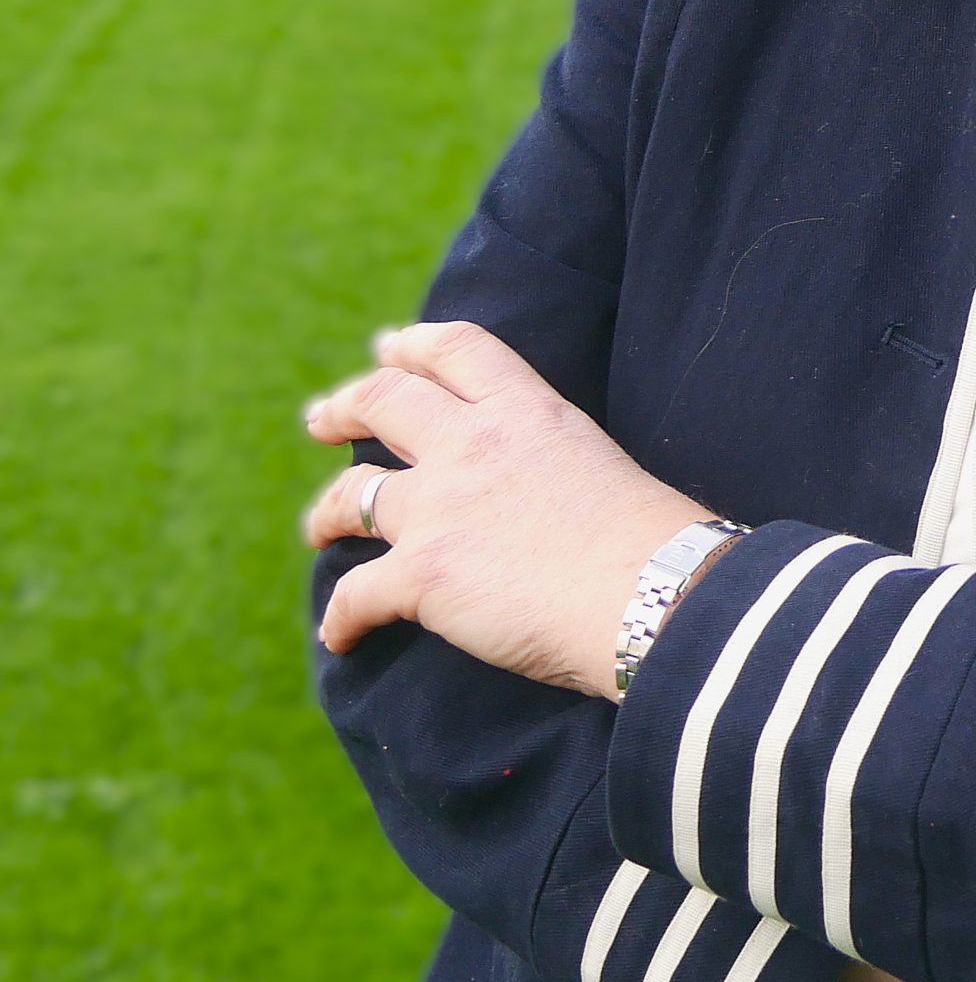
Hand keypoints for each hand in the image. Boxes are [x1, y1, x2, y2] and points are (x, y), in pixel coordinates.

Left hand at [304, 320, 705, 700]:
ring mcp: (441, 505)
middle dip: (344, 407)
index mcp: (526, 409)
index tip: (386, 350)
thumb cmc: (641, 538)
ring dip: (326, 514)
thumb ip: (539, 454)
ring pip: (354, 496)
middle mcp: (474, 442)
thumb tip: (518, 485)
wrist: (649, 591)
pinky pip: (353, 594)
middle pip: (384, 400)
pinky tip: (340, 635)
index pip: (456, 349)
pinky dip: (340, 619)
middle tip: (321, 420)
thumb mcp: (591, 458)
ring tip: (320, 527)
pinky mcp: (422, 572)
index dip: (412, 345)